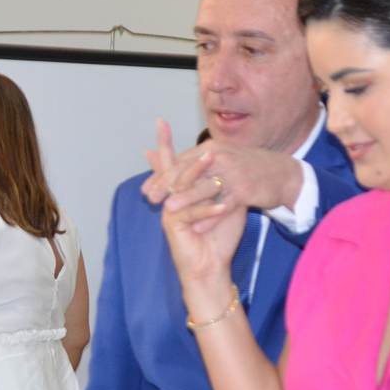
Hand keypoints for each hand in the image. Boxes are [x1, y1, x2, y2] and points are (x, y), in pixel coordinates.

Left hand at [142, 121, 303, 212]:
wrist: (282, 175)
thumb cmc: (249, 169)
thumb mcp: (223, 160)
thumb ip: (199, 163)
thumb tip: (174, 164)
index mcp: (211, 149)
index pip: (180, 162)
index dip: (161, 176)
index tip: (146, 189)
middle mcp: (220, 157)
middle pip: (187, 171)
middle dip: (166, 186)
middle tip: (152, 199)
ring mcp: (233, 173)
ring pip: (204, 186)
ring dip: (185, 199)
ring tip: (170, 211)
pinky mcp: (245, 189)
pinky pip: (224, 204)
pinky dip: (210, 216)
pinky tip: (198, 227)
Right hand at [149, 121, 248, 305]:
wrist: (210, 268)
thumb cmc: (218, 238)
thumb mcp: (223, 206)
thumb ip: (222, 187)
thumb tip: (229, 167)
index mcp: (179, 194)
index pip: (172, 163)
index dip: (164, 143)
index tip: (160, 121)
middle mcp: (169, 200)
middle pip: (170, 170)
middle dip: (176, 149)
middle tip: (186, 134)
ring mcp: (168, 213)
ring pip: (181, 188)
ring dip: (197, 173)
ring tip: (211, 159)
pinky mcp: (172, 227)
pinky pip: (191, 213)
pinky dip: (208, 210)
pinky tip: (223, 205)